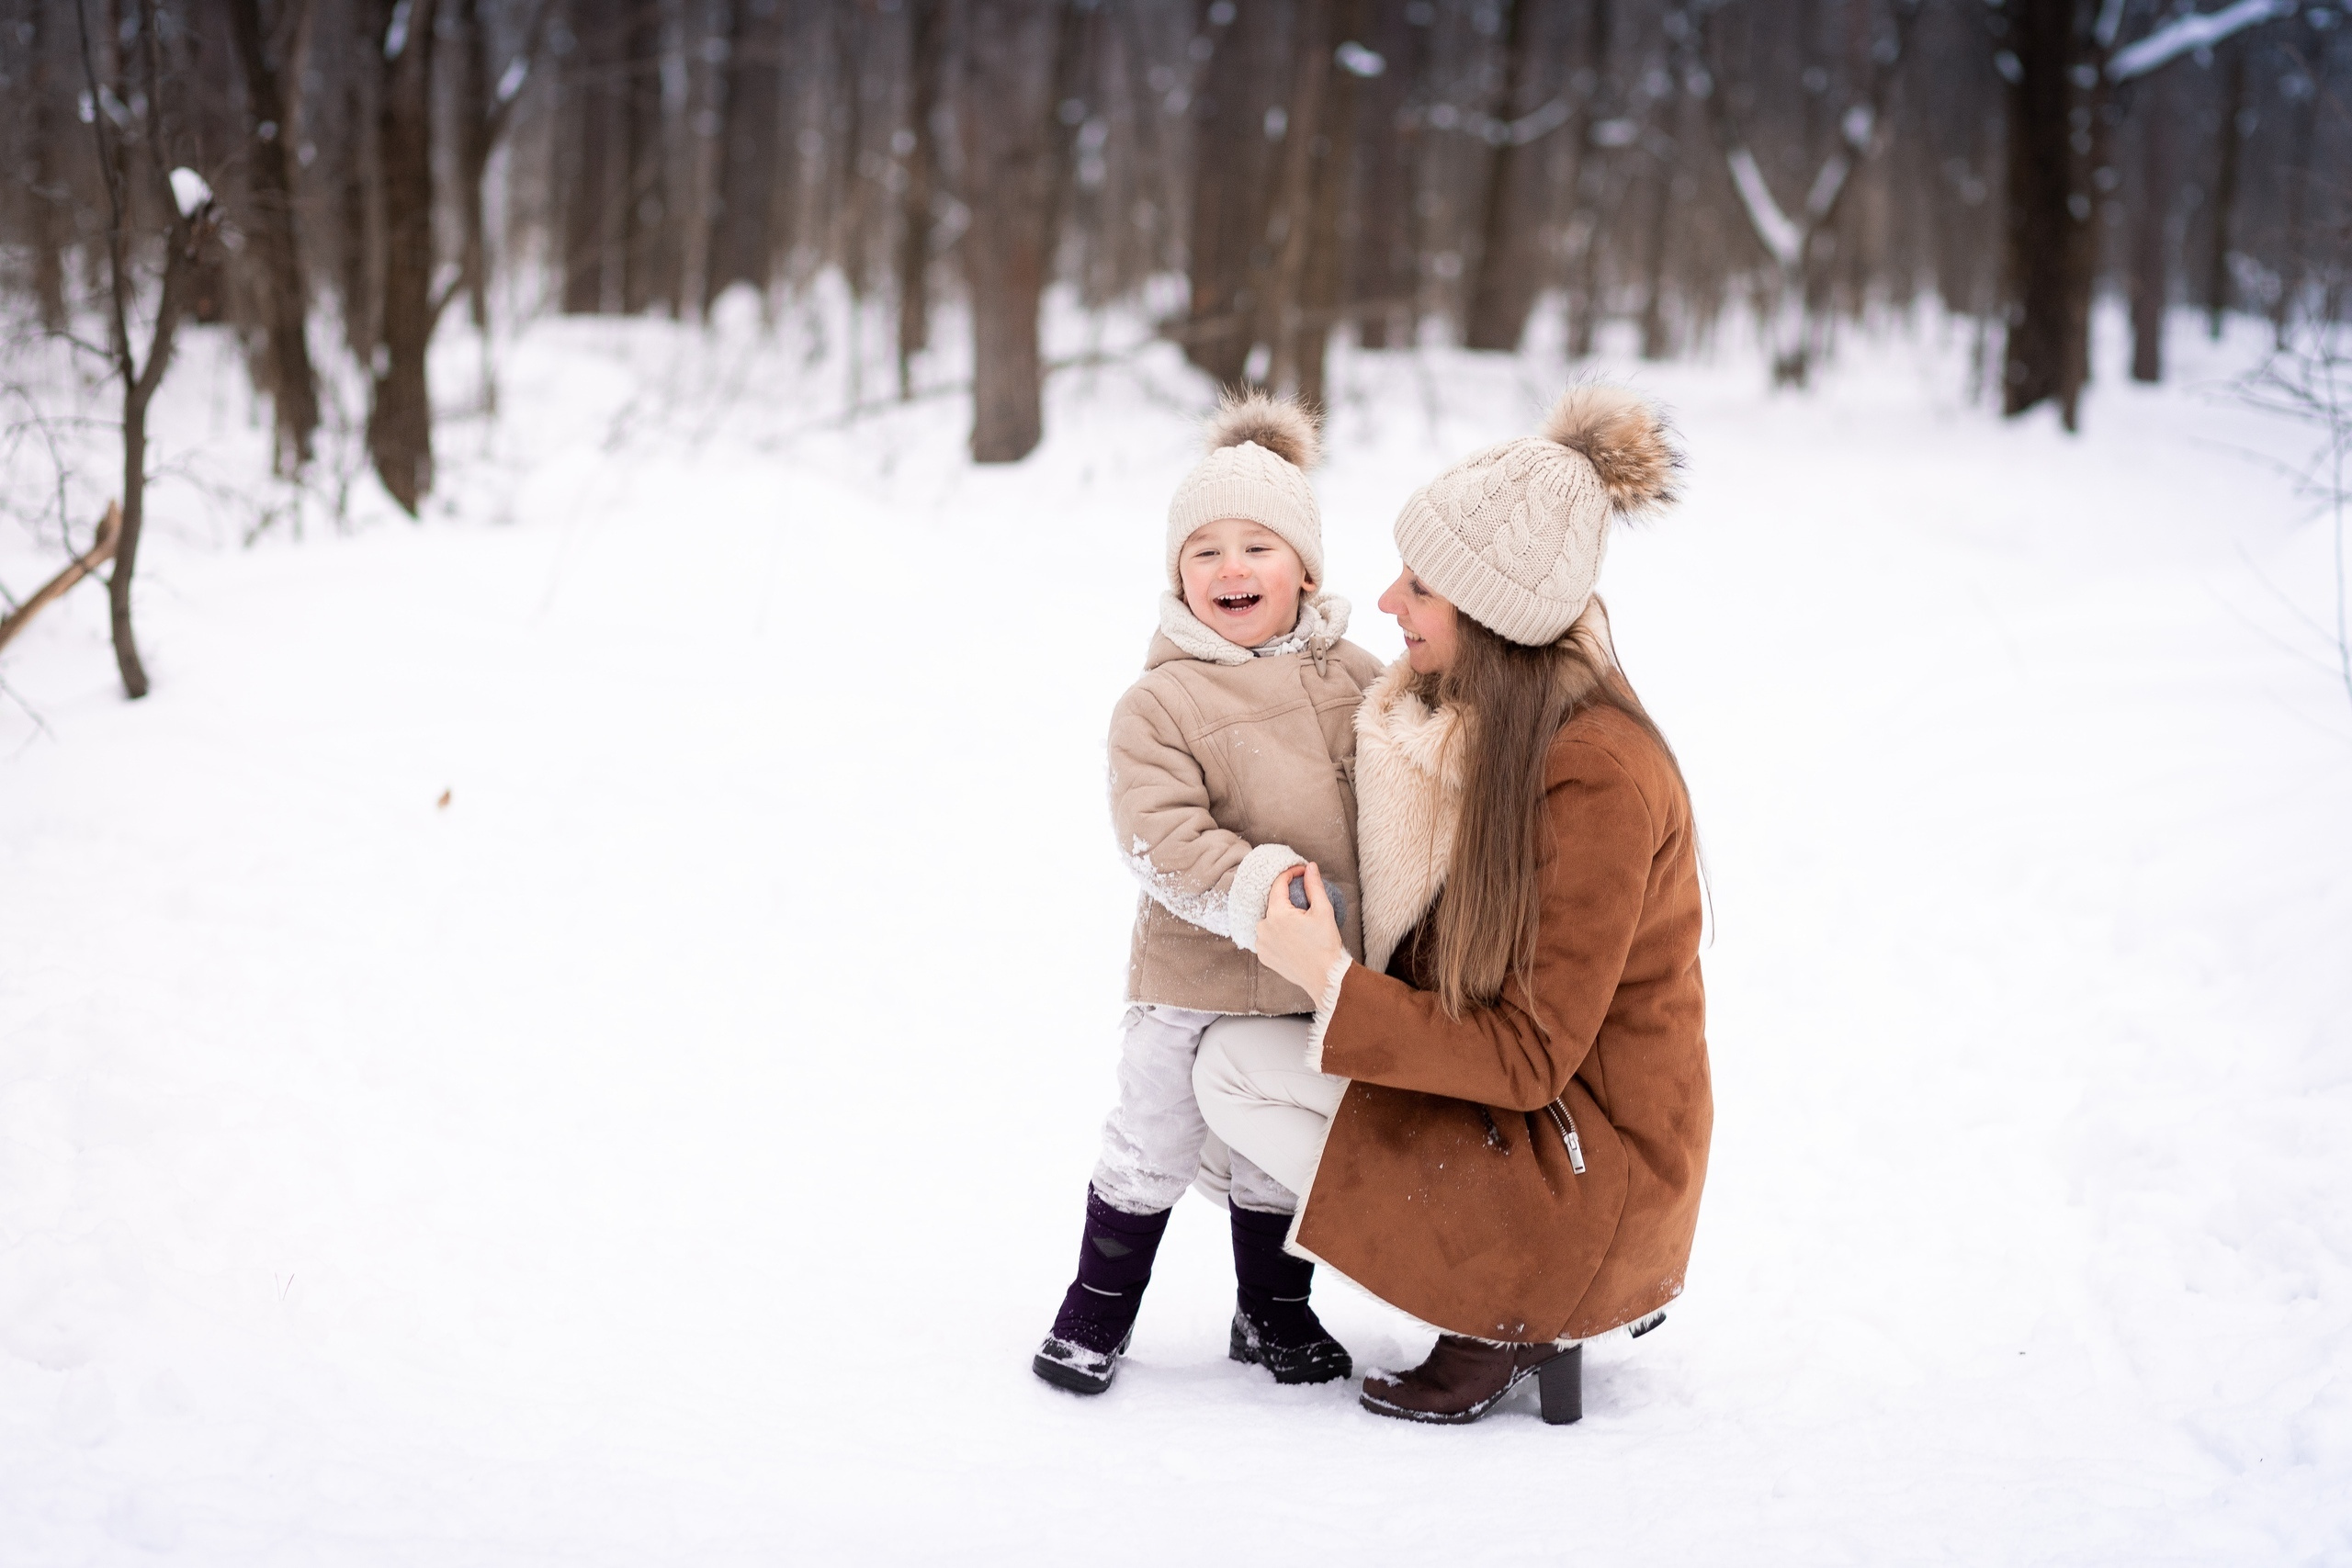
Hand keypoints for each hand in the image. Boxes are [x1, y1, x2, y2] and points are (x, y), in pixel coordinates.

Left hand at [1256, 862, 1348, 996]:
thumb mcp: (1323, 910)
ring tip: (1298, 921)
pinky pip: (1267, 937)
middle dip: (1288, 898)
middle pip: (1273, 903)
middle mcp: (1263, 928)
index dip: (1290, 874)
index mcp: (1277, 914)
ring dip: (1281, 917)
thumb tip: (1309, 867)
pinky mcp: (1263, 956)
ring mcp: (1261, 943)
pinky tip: (1291, 936)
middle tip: (1304, 899)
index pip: (1278, 885)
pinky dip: (1277, 933)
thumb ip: (1313, 885)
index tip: (1302, 872)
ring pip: (1269, 921)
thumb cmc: (1326, 944)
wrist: (1325, 976)